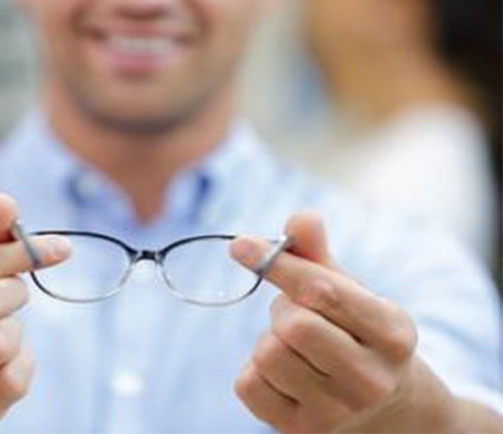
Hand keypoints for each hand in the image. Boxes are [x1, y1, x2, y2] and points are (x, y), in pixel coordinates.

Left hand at [230, 213, 458, 432]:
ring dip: (269, 339)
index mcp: (391, 332)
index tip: (240, 244)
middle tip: (296, 314)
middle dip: (283, 309)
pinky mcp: (302, 431)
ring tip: (294, 345)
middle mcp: (370, 377)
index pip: (322, 291)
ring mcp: (337, 411)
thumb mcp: (353, 294)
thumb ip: (320, 257)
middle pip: (292, 324)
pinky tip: (283, 373)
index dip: (276, 263)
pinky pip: (248, 385)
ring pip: (267, 353)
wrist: (388, 412)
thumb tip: (301, 219)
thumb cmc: (359, 337)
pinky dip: (254, 371)